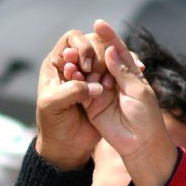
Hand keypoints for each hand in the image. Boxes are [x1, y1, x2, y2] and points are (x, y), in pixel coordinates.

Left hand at [34, 25, 113, 170]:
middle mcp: (75, 65)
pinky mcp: (105, 87)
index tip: (85, 66)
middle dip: (99, 56)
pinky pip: (117, 72)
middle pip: (93, 43)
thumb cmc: (53, 124)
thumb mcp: (53, 106)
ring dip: (113, 65)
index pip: (72, 39)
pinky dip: (124, 72)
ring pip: (107, 56)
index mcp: (57, 64)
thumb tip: (94, 86)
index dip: (82, 47)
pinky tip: (132, 75)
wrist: (66, 146)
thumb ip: (70, 91)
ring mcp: (91, 75)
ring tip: (109, 85)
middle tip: (97, 76)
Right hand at [86, 27, 178, 185]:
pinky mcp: (92, 103)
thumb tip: (110, 49)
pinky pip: (82, 88)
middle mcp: (114, 78)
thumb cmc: (145, 117)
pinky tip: (70, 73)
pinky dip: (76, 81)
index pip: (118, 50)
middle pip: (100, 58)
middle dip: (92, 51)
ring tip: (75, 58)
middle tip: (85, 50)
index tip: (98, 23)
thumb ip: (123, 70)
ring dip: (82, 65)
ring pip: (89, 71)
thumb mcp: (137, 91)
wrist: (139, 144)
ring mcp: (102, 90)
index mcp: (130, 72)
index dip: (109, 37)